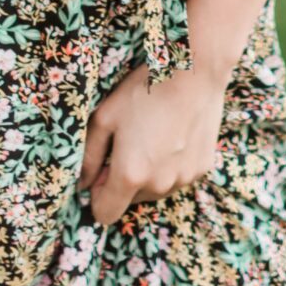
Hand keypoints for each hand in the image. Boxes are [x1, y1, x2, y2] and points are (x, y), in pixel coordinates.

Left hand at [77, 59, 227, 227]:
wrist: (192, 72)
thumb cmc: (143, 90)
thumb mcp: (105, 117)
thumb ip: (89, 156)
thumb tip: (82, 183)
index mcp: (130, 175)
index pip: (105, 214)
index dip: (98, 195)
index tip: (102, 170)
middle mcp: (158, 185)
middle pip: (131, 200)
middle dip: (124, 180)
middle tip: (127, 142)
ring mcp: (183, 179)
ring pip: (156, 190)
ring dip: (149, 173)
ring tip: (151, 134)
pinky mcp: (202, 169)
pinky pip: (178, 177)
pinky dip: (171, 164)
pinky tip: (173, 134)